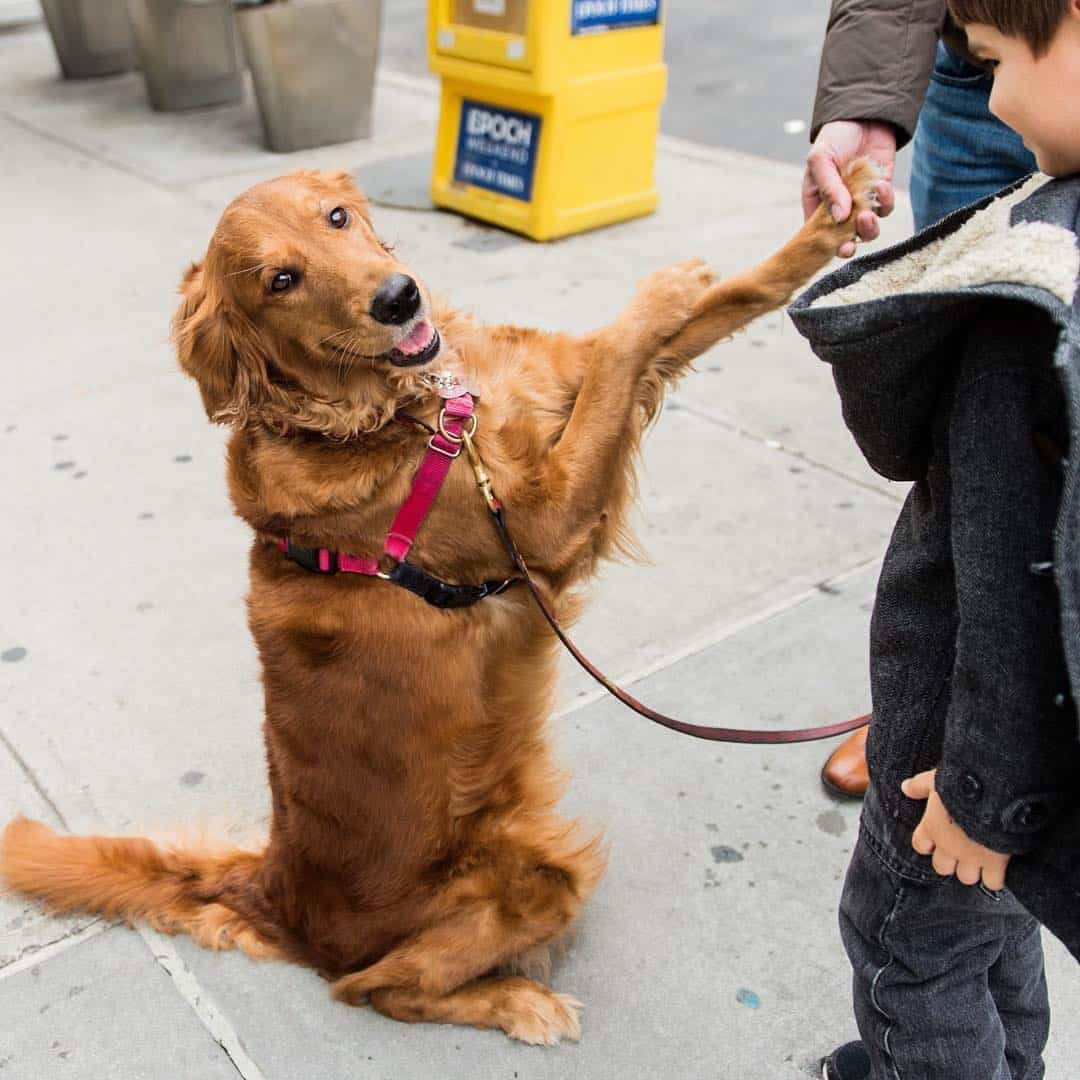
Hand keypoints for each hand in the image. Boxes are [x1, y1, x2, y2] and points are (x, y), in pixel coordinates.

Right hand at [802, 121, 896, 257]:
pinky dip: (885, 201)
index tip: (833, 248)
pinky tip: (880, 184)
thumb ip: (829, 188)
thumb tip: (840, 217)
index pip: (818, 233)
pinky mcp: (881, 194)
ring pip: (866, 230)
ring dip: (868, 228)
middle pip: (843, 238)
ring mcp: (861, 203)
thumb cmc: (835, 138)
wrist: (864, 116)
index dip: (825, 245)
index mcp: (816, 204)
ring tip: (868, 214)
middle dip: (848, 244)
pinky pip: (885, 209)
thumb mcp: (821, 159)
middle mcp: (839, 209)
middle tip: (850, 243)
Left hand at [902, 769, 1010, 889]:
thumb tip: (905, 787)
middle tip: (962, 849)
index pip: (920, 845)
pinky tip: (1000, 866)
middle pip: (942, 867)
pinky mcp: (995, 863)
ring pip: (966, 877)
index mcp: (932, 826)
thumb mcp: (936, 779)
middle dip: (951, 860)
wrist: (994, 794)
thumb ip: (920, 785)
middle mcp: (948, 846)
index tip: (937, 837)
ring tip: (981, 857)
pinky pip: (992, 883)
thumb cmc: (962, 784)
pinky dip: (996, 877)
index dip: (928, 844)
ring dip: (973, 869)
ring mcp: (971, 857)